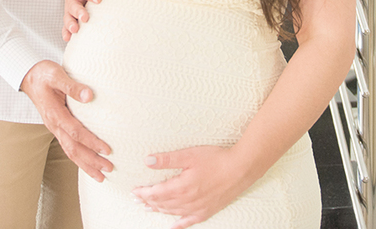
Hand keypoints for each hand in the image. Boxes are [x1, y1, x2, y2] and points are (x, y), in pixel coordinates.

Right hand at [19, 60, 112, 180]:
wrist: (29, 77)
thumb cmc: (44, 74)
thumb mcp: (57, 75)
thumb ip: (72, 86)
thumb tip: (89, 96)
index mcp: (54, 114)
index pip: (75, 132)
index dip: (91, 142)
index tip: (107, 150)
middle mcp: (54, 125)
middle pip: (73, 148)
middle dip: (91, 161)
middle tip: (108, 169)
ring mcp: (54, 128)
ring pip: (70, 151)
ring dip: (85, 164)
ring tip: (100, 176)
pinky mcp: (57, 127)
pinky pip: (68, 147)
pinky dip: (78, 158)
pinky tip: (88, 164)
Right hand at [63, 0, 102, 41]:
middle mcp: (71, 0)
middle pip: (73, 6)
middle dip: (79, 12)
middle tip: (85, 18)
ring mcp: (69, 11)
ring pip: (68, 18)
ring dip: (70, 24)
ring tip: (75, 30)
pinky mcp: (69, 20)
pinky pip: (65, 28)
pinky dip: (65, 33)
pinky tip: (68, 39)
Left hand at [131, 146, 253, 227]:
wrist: (241, 169)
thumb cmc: (216, 159)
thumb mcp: (190, 155)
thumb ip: (168, 159)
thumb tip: (148, 161)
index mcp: (180, 187)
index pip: (155, 193)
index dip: (143, 193)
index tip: (134, 191)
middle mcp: (187, 201)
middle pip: (162, 204)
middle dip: (148, 202)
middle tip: (137, 201)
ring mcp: (197, 208)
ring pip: (173, 212)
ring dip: (159, 210)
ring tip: (149, 208)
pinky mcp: (207, 211)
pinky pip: (189, 222)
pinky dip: (178, 224)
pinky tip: (173, 226)